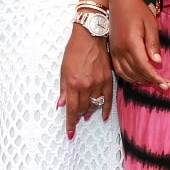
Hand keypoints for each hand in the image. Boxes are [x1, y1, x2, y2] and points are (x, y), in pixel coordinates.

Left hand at [58, 24, 113, 138]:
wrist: (90, 36)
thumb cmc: (74, 51)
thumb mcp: (63, 69)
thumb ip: (63, 89)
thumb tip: (60, 104)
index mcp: (72, 83)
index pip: (71, 109)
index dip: (70, 123)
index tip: (70, 133)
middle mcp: (86, 85)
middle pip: (82, 109)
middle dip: (78, 116)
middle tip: (76, 119)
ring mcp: (99, 83)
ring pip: (95, 105)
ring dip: (89, 112)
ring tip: (86, 115)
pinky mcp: (108, 80)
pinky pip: (108, 99)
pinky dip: (106, 109)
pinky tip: (103, 116)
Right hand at [108, 0, 169, 90]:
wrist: (119, 0)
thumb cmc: (137, 10)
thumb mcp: (150, 24)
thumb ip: (153, 44)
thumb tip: (157, 62)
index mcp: (131, 43)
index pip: (144, 67)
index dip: (156, 78)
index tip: (167, 85)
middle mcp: (120, 50)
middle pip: (136, 73)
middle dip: (151, 81)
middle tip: (166, 85)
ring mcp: (115, 51)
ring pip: (127, 74)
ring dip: (141, 80)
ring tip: (154, 81)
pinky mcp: (112, 51)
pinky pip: (119, 70)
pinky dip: (130, 76)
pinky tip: (139, 77)